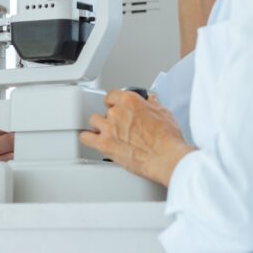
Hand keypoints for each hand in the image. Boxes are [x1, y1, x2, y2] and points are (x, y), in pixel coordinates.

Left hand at [80, 91, 194, 186]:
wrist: (165, 156)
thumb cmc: (166, 138)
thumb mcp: (163, 113)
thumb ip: (152, 104)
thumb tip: (150, 101)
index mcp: (129, 101)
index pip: (112, 95)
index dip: (114, 102)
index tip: (116, 106)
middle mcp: (116, 112)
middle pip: (104, 110)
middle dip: (110, 117)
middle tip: (119, 125)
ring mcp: (108, 128)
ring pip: (93, 121)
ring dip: (98, 125)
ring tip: (105, 131)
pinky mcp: (104, 145)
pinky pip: (85, 138)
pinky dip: (87, 138)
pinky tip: (92, 139)